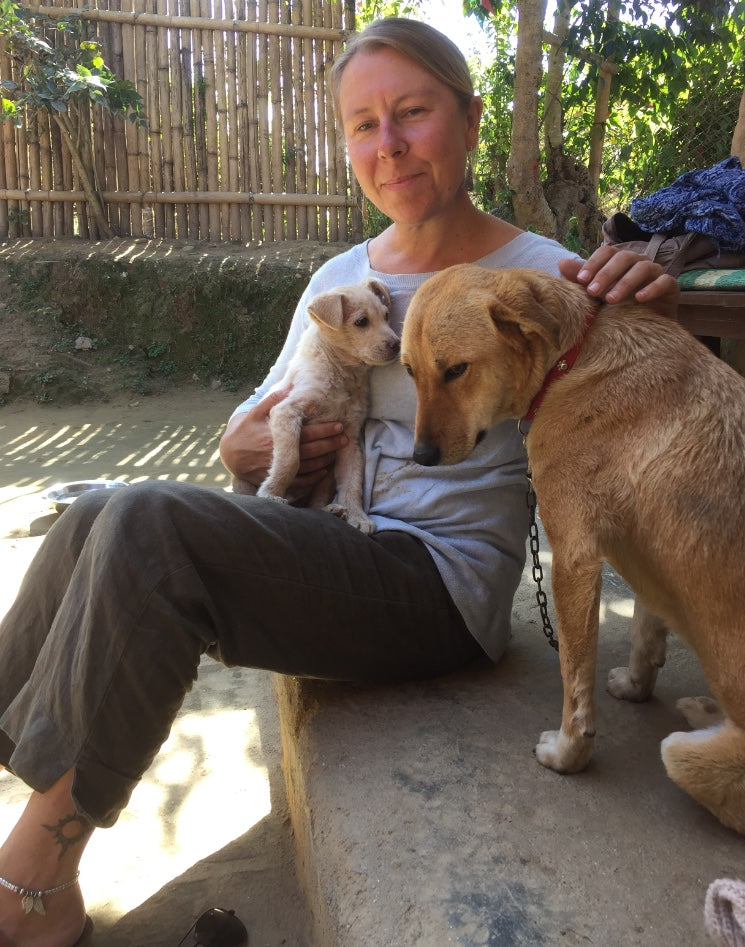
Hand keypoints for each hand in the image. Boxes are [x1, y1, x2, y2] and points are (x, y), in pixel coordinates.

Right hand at [219, 386, 348, 500]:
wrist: (229, 455)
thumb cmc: (244, 430)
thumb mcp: (254, 413)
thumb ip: (271, 400)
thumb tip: (288, 386)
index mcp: (273, 435)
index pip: (305, 432)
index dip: (324, 430)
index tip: (339, 425)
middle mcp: (276, 453)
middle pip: (310, 451)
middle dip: (330, 445)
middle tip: (345, 439)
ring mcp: (275, 469)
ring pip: (306, 467)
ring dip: (324, 461)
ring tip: (337, 453)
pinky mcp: (274, 480)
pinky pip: (297, 482)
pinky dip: (312, 479)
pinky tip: (323, 471)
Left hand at [559, 245, 679, 318]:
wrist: (644, 328)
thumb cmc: (616, 308)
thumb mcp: (596, 294)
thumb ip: (581, 280)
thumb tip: (561, 264)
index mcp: (619, 260)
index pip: (607, 251)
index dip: (594, 262)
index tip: (581, 280)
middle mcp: (638, 262)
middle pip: (624, 257)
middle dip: (607, 273)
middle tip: (593, 292)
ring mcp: (656, 273)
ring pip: (643, 268)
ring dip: (625, 282)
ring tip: (611, 300)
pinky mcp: (671, 287)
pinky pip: (664, 282)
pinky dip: (651, 289)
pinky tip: (639, 299)